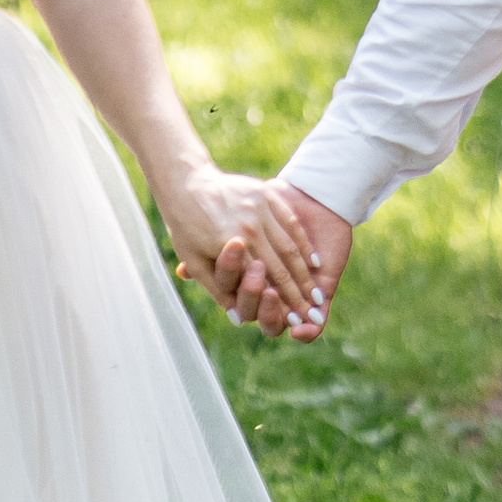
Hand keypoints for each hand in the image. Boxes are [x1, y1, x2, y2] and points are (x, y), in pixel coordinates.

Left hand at [166, 172, 328, 337]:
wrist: (186, 181)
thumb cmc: (185, 225)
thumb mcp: (193, 259)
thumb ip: (217, 289)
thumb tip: (239, 318)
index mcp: (230, 245)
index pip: (264, 281)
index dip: (282, 304)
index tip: (296, 320)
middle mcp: (248, 227)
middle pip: (281, 267)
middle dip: (299, 294)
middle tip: (312, 311)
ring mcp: (259, 209)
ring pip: (290, 246)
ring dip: (305, 273)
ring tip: (316, 292)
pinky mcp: (266, 195)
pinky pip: (290, 223)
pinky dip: (303, 243)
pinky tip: (313, 261)